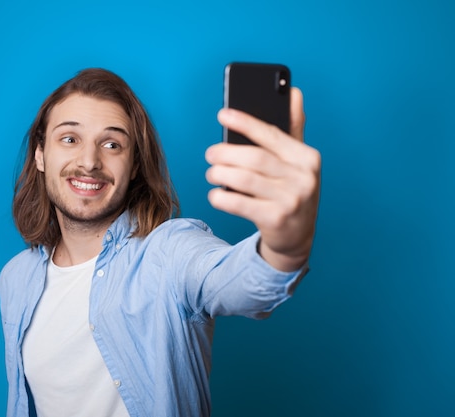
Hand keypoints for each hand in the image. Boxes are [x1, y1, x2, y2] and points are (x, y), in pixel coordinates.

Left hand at [205, 87, 320, 271]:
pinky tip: (215, 194)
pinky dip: (221, 197)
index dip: (245, 122)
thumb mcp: (297, 162)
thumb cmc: (290, 190)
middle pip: (254, 158)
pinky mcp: (276, 220)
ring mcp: (291, 201)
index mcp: (307, 157)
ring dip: (220, 174)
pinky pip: (239, 204)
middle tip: (210, 154)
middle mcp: (303, 178)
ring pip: (244, 179)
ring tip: (211, 173)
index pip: (272, 134)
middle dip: (226, 153)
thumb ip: (293, 129)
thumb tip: (294, 91)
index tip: (222, 114)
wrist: (297, 237)